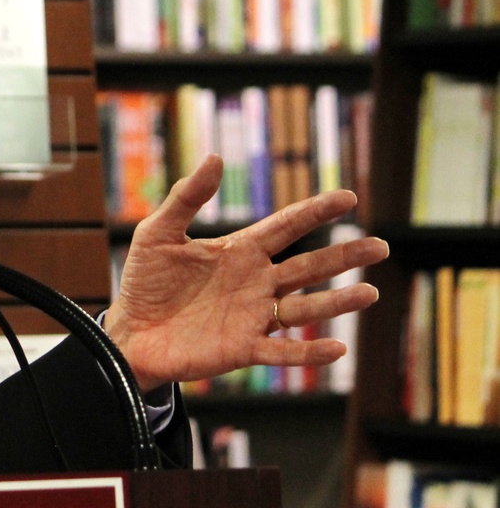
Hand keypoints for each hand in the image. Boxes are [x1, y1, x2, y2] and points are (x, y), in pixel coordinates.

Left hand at [103, 154, 387, 393]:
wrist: (129, 331)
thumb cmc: (144, 281)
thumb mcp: (158, 232)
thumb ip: (185, 198)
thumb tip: (213, 157)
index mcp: (239, 250)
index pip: (286, 226)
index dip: (315, 211)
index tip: (349, 197)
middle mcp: (255, 282)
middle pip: (307, 266)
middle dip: (343, 256)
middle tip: (379, 246)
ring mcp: (253, 316)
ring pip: (304, 309)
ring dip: (337, 302)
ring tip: (370, 292)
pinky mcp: (243, 349)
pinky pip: (283, 352)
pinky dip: (310, 352)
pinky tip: (338, 348)